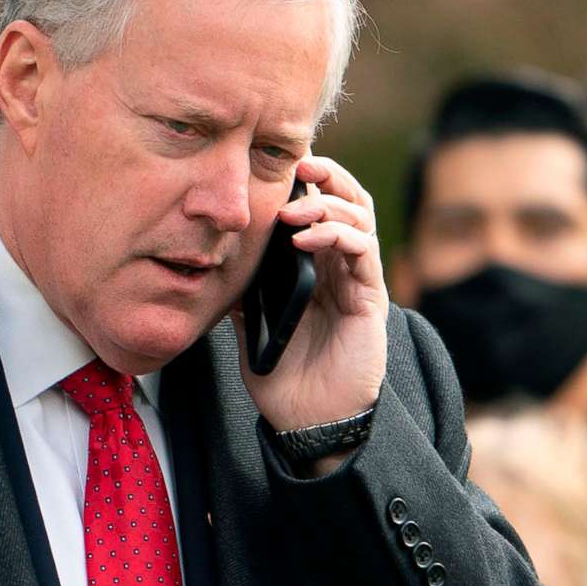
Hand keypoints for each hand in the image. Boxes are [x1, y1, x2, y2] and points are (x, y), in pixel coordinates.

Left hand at [240, 153, 388, 449]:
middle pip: (347, 201)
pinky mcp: (370, 299)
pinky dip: (337, 234)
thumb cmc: (283, 379)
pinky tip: (306, 238)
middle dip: (328, 175)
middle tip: (300, 163)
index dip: (307, 183)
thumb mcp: (251, 328)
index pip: (320, 210)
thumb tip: (215, 262)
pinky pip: (363, 251)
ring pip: (359, 218)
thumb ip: (243, 293)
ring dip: (327, 203)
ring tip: (293, 208)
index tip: (278, 167)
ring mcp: (358, 281)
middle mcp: (340, 269)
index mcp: (315, 270)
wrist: (308, 422)